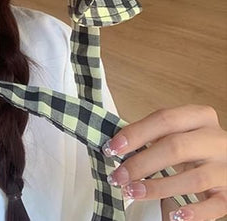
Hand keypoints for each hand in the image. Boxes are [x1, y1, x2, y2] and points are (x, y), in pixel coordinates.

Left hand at [102, 105, 226, 220]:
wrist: (226, 163)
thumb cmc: (194, 147)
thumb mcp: (177, 133)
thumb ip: (153, 136)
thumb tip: (116, 147)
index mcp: (200, 117)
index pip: (164, 119)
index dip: (135, 133)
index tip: (112, 148)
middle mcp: (217, 140)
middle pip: (176, 147)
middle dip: (141, 163)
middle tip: (118, 175)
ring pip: (193, 178)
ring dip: (158, 187)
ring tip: (132, 192)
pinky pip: (214, 206)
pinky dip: (194, 212)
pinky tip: (174, 216)